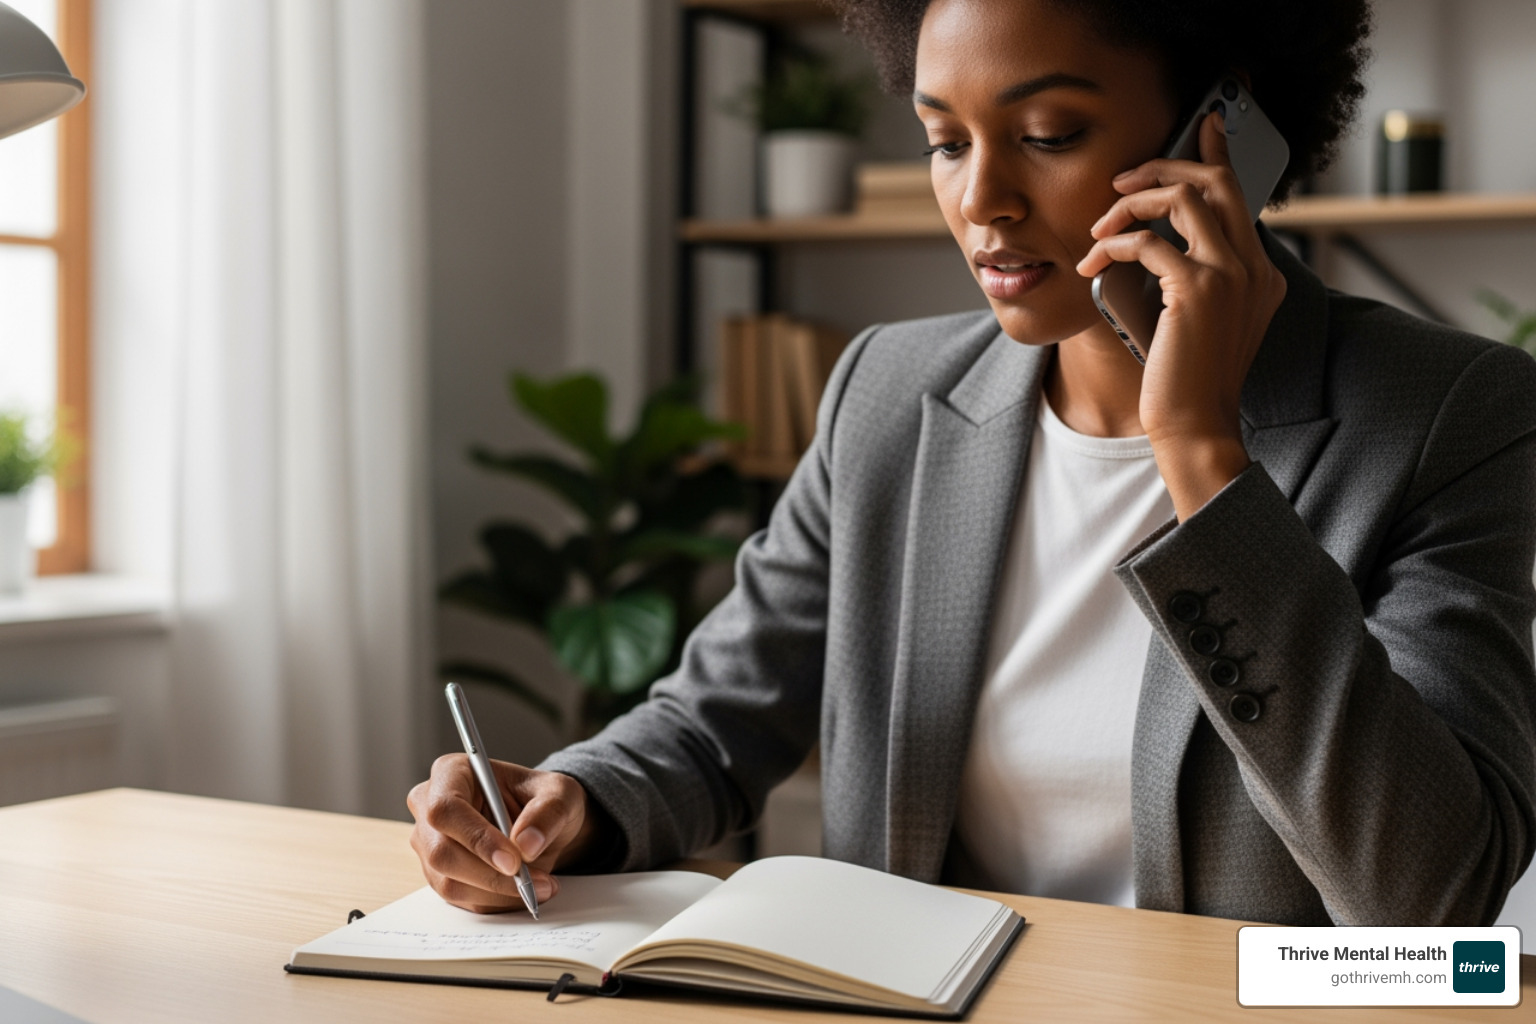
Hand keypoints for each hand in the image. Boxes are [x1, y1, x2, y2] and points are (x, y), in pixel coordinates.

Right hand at [407, 755, 597, 913]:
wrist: (542, 826)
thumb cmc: (544, 800)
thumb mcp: (561, 795)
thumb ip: (548, 812)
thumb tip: (526, 844)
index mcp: (451, 773)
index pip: (446, 809)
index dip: (477, 838)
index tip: (514, 860)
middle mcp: (429, 807)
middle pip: (442, 852)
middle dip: (491, 875)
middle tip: (535, 881)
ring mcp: (430, 845)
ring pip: (450, 882)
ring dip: (498, 892)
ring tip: (541, 886)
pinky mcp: (440, 875)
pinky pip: (461, 899)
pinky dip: (496, 901)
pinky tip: (525, 891)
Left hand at [1076, 111, 1285, 517]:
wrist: (1195, 426)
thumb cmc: (1186, 380)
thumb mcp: (1199, 321)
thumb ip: (1196, 278)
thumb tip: (1156, 241)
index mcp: (1260, 273)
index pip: (1240, 194)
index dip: (1219, 152)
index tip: (1206, 120)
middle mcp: (1255, 267)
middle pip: (1215, 181)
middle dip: (1164, 166)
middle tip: (1122, 180)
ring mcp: (1231, 276)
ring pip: (1183, 197)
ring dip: (1132, 203)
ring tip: (1100, 226)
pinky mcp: (1198, 291)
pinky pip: (1148, 242)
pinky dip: (1113, 244)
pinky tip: (1093, 263)